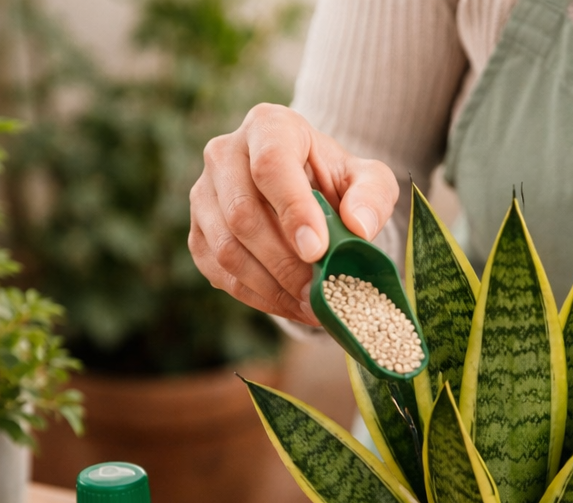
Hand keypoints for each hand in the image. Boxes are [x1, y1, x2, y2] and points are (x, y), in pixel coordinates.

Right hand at [189, 103, 399, 324]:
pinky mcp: (199, 233)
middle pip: (242, 214)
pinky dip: (258, 298)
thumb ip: (373, 196)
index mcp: (269, 126)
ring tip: (312, 306)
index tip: (318, 250)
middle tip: (321, 293)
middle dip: (284, 263)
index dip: (292, 211)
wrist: (307, 192)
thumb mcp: (370, 180)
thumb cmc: (338, 182)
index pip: (270, 166)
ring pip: (227, 249)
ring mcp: (204, 195)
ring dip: (271, 287)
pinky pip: (220, 273)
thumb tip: (359, 226)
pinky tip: (292, 306)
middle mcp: (224, 154)